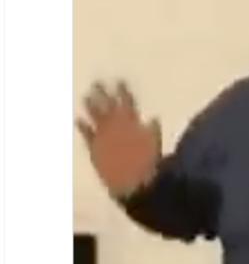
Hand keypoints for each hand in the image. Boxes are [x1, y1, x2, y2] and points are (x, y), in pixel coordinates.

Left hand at [77, 81, 160, 195]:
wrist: (132, 182)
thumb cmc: (148, 164)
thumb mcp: (155, 144)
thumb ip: (153, 130)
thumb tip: (153, 118)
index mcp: (132, 123)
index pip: (127, 102)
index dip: (123, 91)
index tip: (119, 81)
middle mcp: (116, 126)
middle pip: (108, 105)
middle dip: (103, 93)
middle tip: (96, 83)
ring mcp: (103, 136)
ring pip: (95, 116)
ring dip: (90, 105)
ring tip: (85, 96)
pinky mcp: (94, 148)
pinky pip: (87, 134)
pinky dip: (82, 126)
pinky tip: (77, 119)